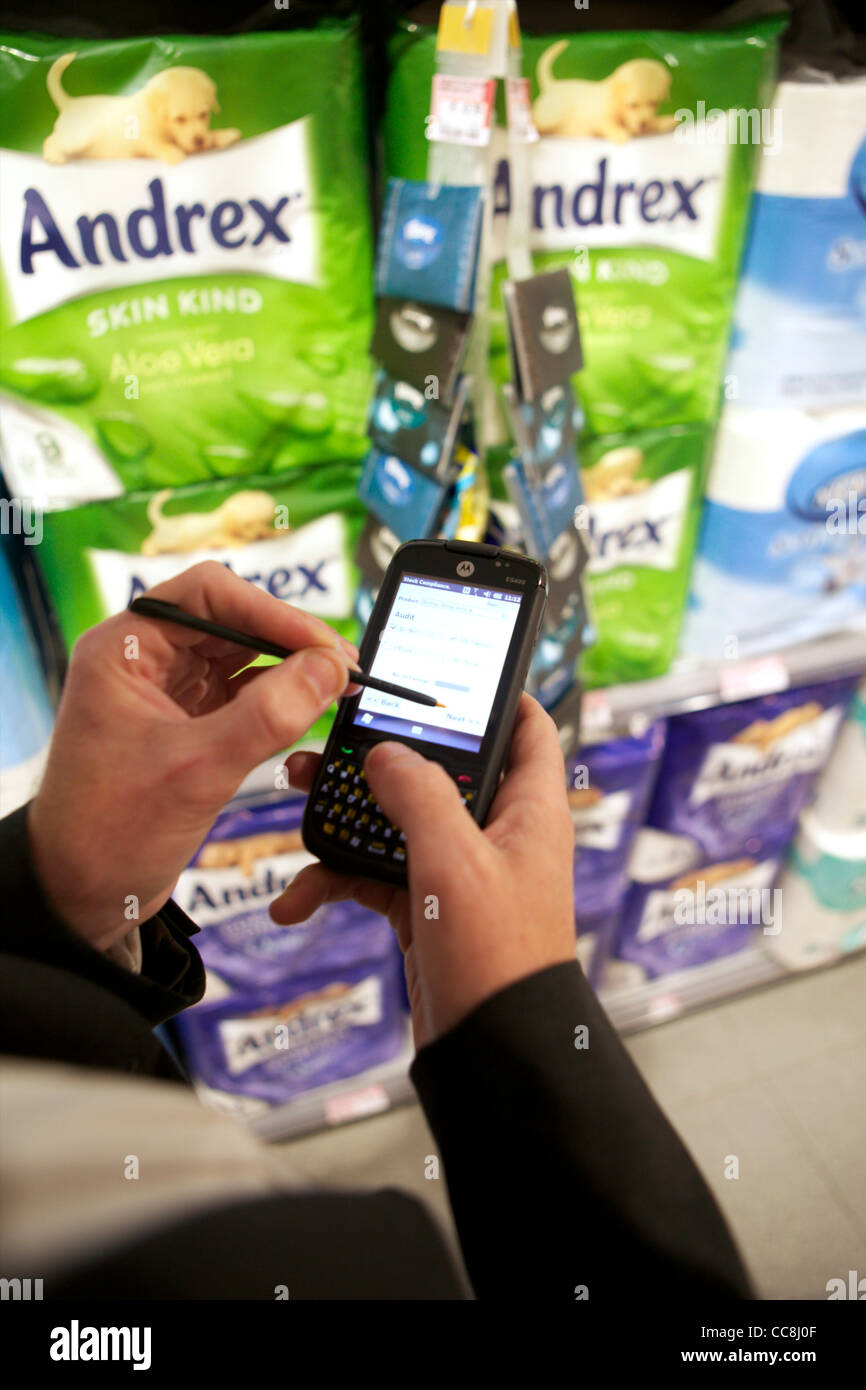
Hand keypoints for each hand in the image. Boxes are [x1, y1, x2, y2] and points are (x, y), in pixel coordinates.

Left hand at [27, 562, 356, 951]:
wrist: (81, 895)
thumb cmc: (111, 831)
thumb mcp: (198, 769)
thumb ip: (269, 715)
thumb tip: (329, 668)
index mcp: (126, 649)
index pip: (209, 594)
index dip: (271, 611)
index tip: (321, 645)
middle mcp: (146, 661)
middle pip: (232, 621)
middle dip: (289, 639)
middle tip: (344, 668)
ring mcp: (167, 693)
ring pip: (242, 658)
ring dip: (289, 669)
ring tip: (337, 687)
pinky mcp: (187, 727)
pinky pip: (242, 696)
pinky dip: (278, 700)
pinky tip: (311, 710)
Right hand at [270, 695, 576, 1047]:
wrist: (493, 1052)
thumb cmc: (499, 958)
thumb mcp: (454, 861)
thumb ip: (419, 794)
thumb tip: (388, 752)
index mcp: (529, 812)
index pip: (528, 729)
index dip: (498, 694)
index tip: (451, 670)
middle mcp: (498, 836)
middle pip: (440, 771)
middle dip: (382, 757)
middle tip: (334, 739)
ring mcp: (460, 873)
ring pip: (398, 822)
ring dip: (347, 819)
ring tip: (296, 803)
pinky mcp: (428, 909)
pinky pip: (376, 876)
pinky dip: (338, 882)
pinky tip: (298, 899)